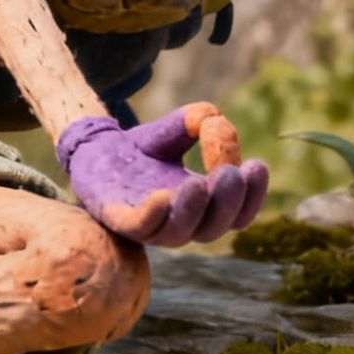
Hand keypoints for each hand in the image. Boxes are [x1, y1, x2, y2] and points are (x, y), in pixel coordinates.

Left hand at [58, 101, 266, 245]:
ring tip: (200, 182)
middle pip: (213, 227)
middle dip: (227, 202)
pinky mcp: (120, 219)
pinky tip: (162, 197)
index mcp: (203, 208)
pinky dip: (154, 216)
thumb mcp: (180, 126)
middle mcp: (181, 223)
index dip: (252, 196)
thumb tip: (217, 126)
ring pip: (179, 232)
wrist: (96, 149)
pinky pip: (141, 227)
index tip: (257, 164)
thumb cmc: (145, 146)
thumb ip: (203, 121)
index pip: (237, 215)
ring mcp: (151, 225)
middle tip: (230, 173)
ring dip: (193, 211)